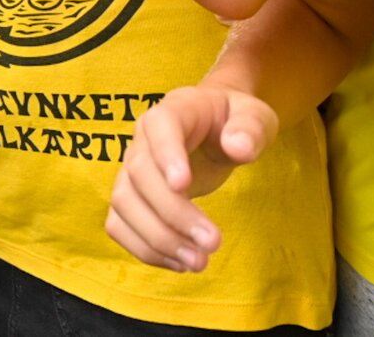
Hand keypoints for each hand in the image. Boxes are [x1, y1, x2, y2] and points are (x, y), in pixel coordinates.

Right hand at [105, 85, 276, 272]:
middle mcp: (142, 139)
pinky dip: (144, 249)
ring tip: (198, 262)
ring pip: (123, 203)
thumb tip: (239, 148)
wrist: (215, 128)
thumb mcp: (254, 116)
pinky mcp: (131, 198)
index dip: (167, 155)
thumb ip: (251, 128)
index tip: (185, 185)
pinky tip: (180, 263)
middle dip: (173, 213)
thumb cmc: (233, 121)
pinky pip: (119, 225)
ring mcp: (130, 170)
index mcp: (173, 111)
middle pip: (140, 174)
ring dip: (157, 238)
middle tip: (213, 243)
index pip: (160, 127)